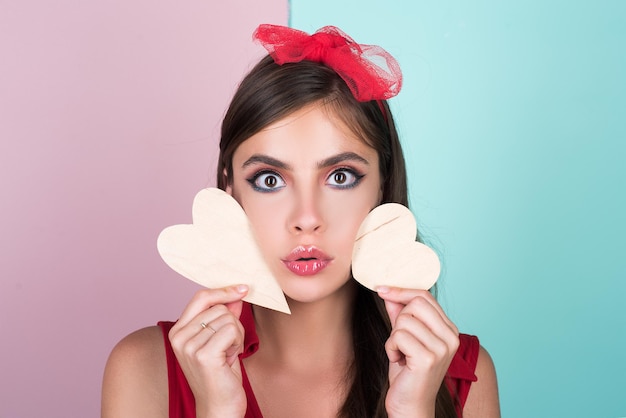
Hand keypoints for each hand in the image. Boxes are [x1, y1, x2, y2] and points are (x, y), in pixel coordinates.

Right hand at [168, 285, 248, 417]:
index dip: (223, 291)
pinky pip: (231, 330)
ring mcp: (189, 346)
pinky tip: (231, 357)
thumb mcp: (221, 339)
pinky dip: (238, 342)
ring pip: (227, 318)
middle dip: (233, 323)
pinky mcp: (203, 354)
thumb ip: (225, 316)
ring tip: (229, 354)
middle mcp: (179, 336)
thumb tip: (236, 294)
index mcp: (178, 330)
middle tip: (230, 345)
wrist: (219, 407)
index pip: (201, 297)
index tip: (242, 289)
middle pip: (218, 307)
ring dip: (237, 335)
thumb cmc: (220, 375)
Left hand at [377, 287, 459, 417]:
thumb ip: (400, 314)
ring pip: (404, 321)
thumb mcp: (404, 337)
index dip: (402, 291)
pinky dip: (391, 348)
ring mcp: (442, 348)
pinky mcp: (428, 358)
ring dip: (393, 338)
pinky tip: (399, 361)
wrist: (410, 405)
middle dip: (399, 319)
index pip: (425, 296)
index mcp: (449, 330)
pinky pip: (398, 336)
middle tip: (400, 341)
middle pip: (415, 304)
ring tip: (401, 354)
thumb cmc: (407, 372)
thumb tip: (389, 291)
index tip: (382, 289)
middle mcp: (451, 337)